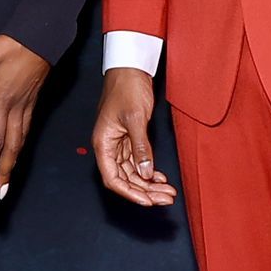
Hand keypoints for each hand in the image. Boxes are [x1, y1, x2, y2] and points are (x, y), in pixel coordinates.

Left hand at [0, 35, 49, 199]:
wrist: (43, 34)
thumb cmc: (14, 44)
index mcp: (1, 101)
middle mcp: (16, 108)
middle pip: (11, 148)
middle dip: (4, 172)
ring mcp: (27, 106)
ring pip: (21, 141)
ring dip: (13, 163)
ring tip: (7, 180)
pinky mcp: (33, 101)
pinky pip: (27, 130)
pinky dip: (21, 146)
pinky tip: (17, 150)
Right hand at [90, 67, 176, 208]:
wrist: (131, 69)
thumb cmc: (126, 89)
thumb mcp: (135, 119)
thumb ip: (140, 148)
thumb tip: (145, 173)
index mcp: (103, 144)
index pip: (113, 179)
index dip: (130, 193)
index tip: (148, 201)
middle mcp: (109, 147)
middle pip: (125, 179)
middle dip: (145, 191)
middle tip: (165, 199)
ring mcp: (119, 144)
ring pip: (133, 173)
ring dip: (149, 184)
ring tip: (168, 191)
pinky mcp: (129, 139)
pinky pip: (138, 162)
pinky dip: (149, 172)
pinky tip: (161, 177)